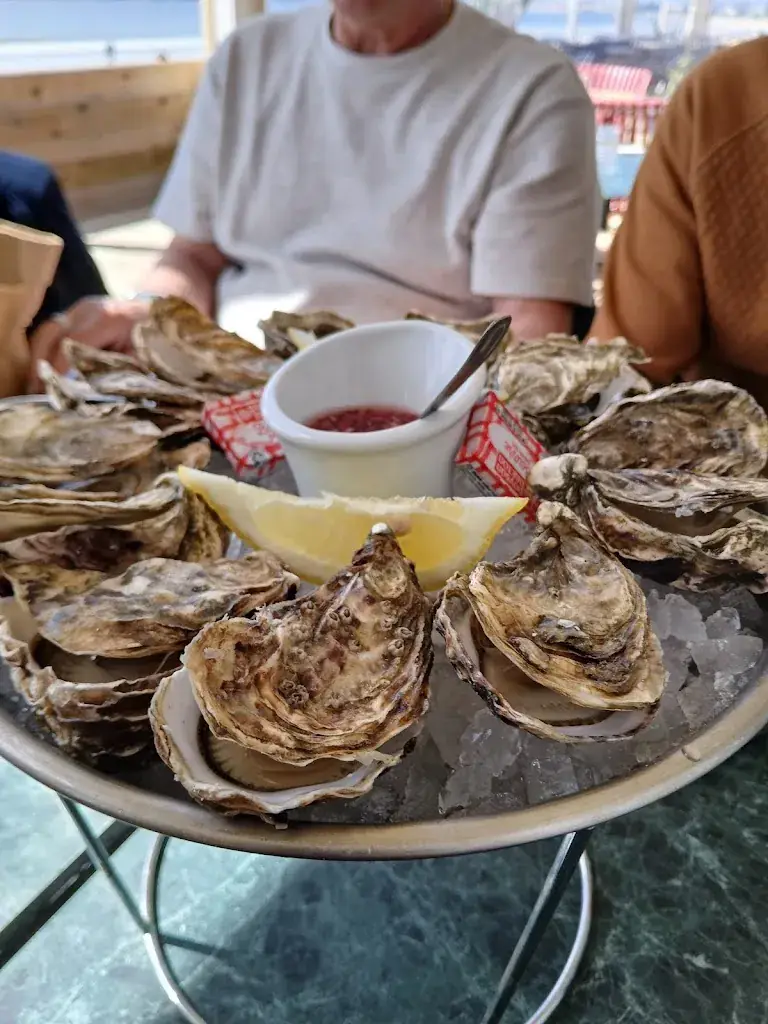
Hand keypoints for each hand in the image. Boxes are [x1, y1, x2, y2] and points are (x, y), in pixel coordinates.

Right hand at [27, 296, 150, 390]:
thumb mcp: (143, 360)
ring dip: (38, 359)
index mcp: (107, 318)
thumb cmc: (156, 342)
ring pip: (46, 332)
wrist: (163, 316)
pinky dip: (44, 352)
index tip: (53, 391)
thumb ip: (117, 372)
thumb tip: (91, 392)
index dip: (58, 368)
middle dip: (40, 364)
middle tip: (35, 392)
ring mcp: (79, 309)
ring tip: (35, 386)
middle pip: (50, 334)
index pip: (72, 342)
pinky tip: (43, 374)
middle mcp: (88, 308)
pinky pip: (53, 332)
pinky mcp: (75, 314)